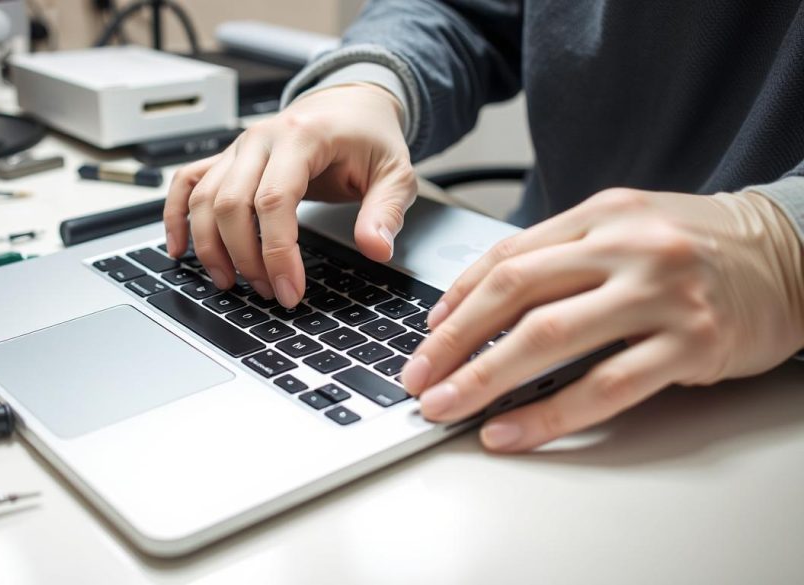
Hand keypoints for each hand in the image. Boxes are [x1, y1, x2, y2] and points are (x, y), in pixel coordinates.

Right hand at [163, 84, 416, 306]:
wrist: (351, 105)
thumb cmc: (369, 138)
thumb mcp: (396, 172)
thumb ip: (386, 211)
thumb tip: (375, 249)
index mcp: (302, 137)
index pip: (274, 200)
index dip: (276, 252)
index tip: (289, 290)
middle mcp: (260, 139)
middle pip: (231, 204)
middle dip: (246, 258)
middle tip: (270, 293)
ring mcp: (238, 148)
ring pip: (205, 199)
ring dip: (211, 247)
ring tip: (231, 284)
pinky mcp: (227, 159)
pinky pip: (187, 183)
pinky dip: (176, 216)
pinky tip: (178, 250)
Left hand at [400, 188, 803, 451]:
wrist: (793, 254)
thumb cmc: (697, 246)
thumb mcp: (627, 227)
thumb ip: (560, 256)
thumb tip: (478, 300)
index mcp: (602, 215)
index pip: (509, 256)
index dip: (457, 298)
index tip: (427, 334)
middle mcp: (627, 246)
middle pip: (516, 292)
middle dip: (453, 340)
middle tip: (418, 375)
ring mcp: (660, 294)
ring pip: (550, 339)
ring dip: (485, 379)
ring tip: (446, 407)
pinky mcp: (690, 343)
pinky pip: (604, 387)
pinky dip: (548, 414)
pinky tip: (511, 432)